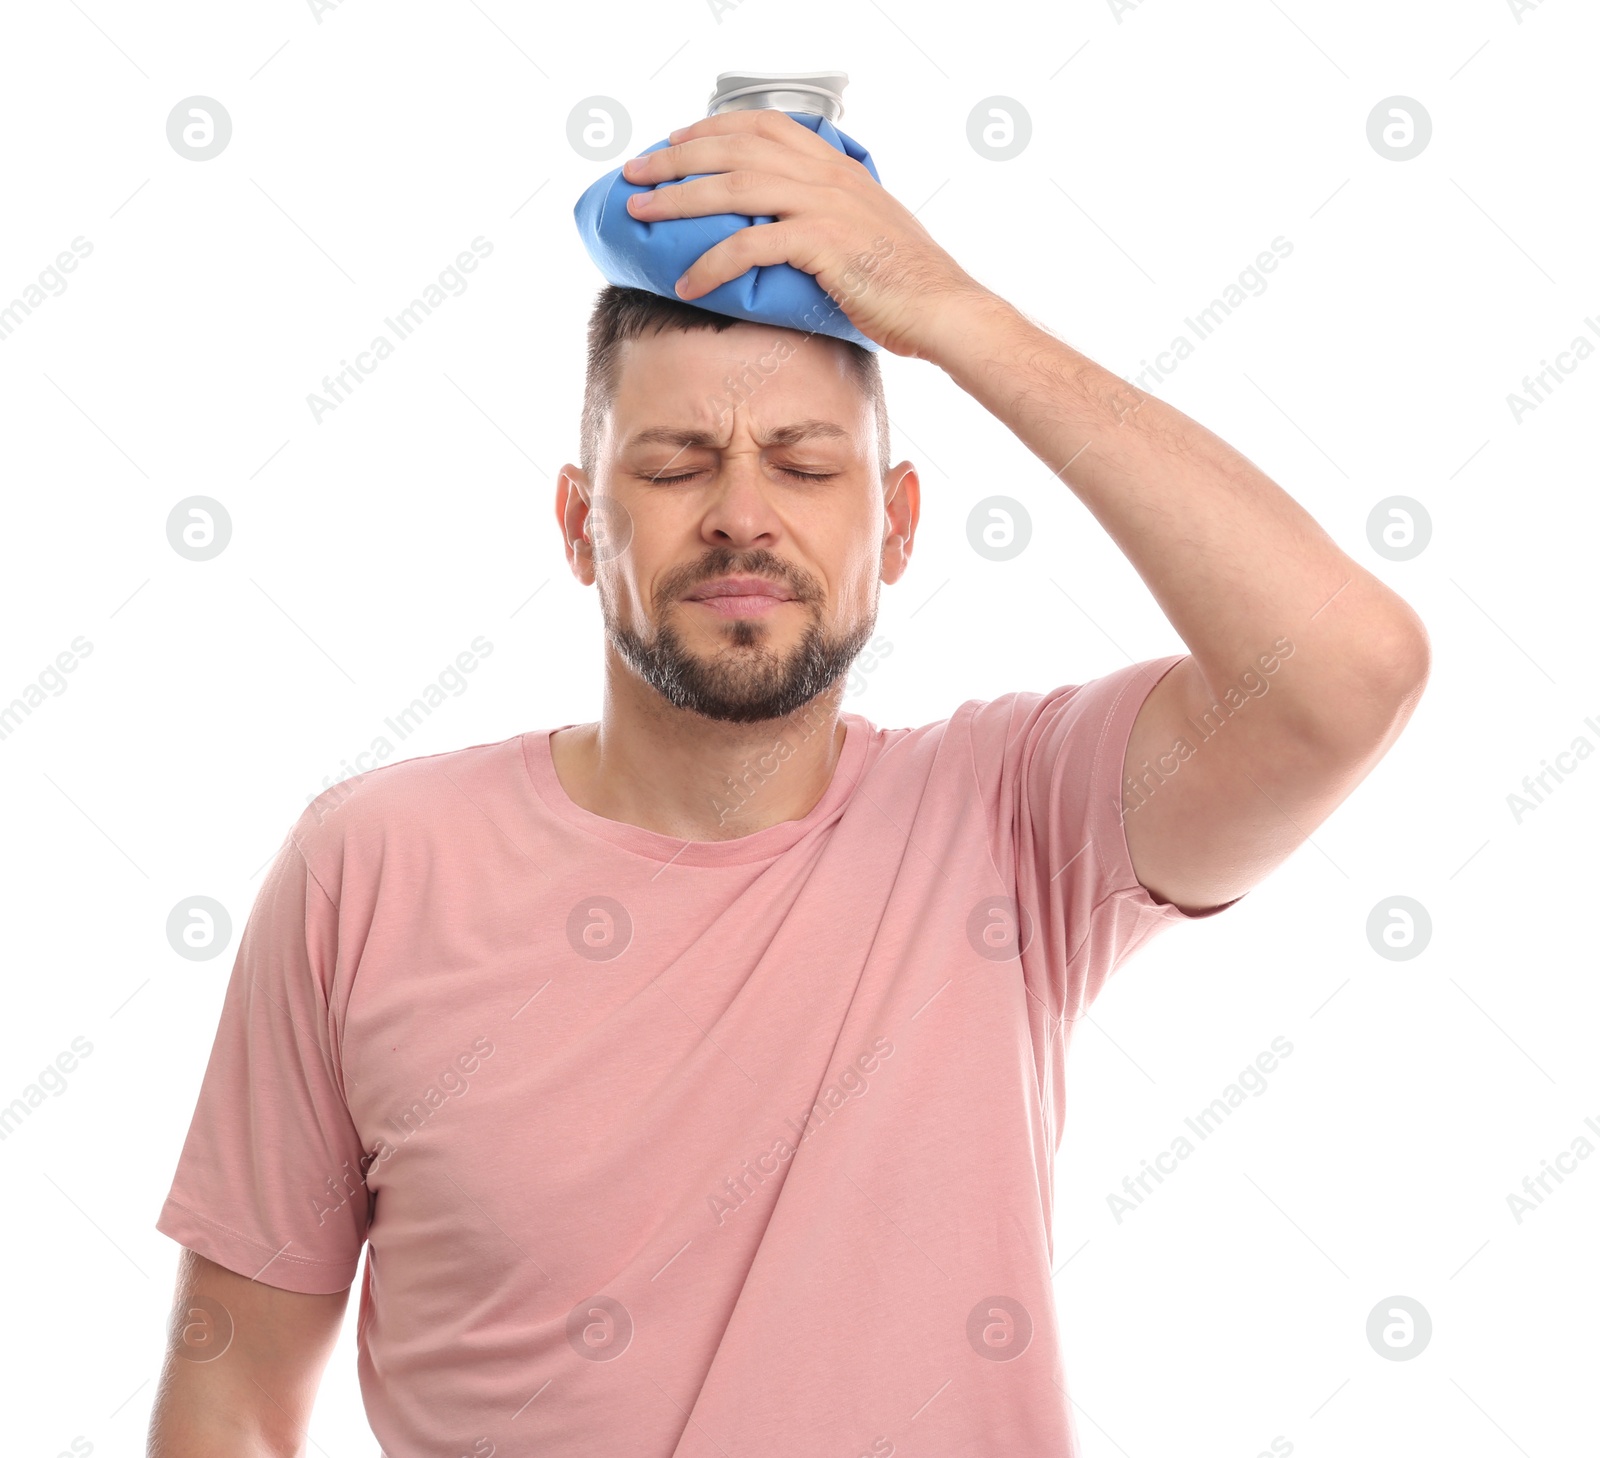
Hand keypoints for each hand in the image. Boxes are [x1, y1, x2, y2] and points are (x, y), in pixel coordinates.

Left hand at [619, 109, 993, 361]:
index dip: (710, 129)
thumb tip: (786, 233)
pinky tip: (686, 283)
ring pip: (734, 188)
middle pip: (735, 149)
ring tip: (641, 215)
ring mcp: (825, 206)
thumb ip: (827, 217)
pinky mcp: (822, 244)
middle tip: (634, 174)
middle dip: (675, 158)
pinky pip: (751, 246)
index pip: (762, 126)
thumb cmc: (905, 283)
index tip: (673, 142)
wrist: (943, 308)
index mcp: (835, 166)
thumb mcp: (864, 231)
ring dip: (679, 199)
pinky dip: (712, 264)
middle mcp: (826, 175)